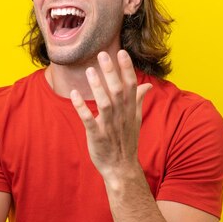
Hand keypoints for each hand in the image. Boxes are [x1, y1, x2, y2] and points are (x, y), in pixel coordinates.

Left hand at [69, 50, 150, 182]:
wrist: (121, 169)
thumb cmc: (126, 141)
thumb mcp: (135, 120)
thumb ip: (138, 100)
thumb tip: (148, 85)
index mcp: (131, 111)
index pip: (131, 86)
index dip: (126, 69)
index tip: (122, 52)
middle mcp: (122, 117)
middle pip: (118, 91)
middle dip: (111, 72)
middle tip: (102, 54)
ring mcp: (110, 127)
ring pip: (105, 103)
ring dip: (97, 86)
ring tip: (89, 70)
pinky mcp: (97, 137)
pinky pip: (89, 120)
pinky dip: (81, 107)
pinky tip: (75, 94)